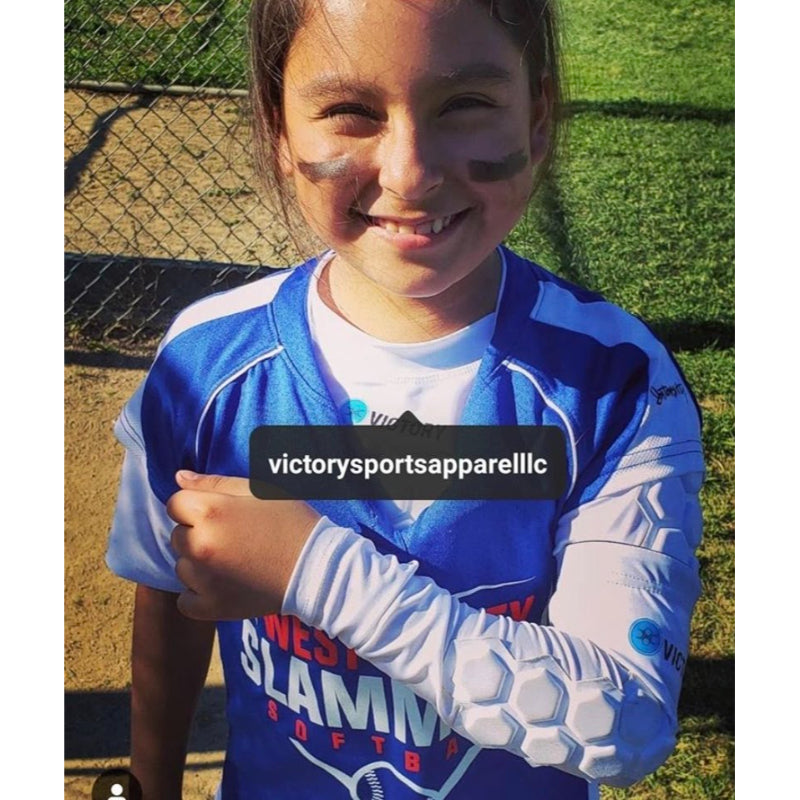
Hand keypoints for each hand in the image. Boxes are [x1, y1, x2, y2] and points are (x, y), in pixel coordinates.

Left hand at [167, 470, 320, 620]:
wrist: (318, 568)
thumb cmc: (291, 522)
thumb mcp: (258, 490)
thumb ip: (214, 482)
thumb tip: (179, 478)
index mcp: (209, 512)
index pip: (175, 504)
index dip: (197, 505)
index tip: (221, 513)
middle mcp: (199, 546)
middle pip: (176, 535)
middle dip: (197, 532)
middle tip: (231, 536)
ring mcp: (203, 580)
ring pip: (181, 567)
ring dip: (198, 563)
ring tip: (232, 560)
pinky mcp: (210, 607)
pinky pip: (185, 600)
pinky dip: (199, 594)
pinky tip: (223, 584)